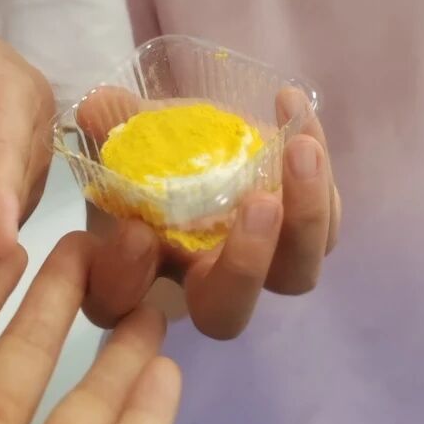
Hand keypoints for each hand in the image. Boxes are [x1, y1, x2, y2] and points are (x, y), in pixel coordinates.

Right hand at [81, 86, 340, 339]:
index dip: (126, 281)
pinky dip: (320, 170)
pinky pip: (326, 220)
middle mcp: (207, 281)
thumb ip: (111, 124)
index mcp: (146, 269)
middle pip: (226, 313)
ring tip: (300, 149)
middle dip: (245, 265)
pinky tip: (300, 115)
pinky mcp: (305, 231)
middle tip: (258, 203)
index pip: (122, 305)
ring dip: (306, 216)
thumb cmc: (157, 146)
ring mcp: (265, 262)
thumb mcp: (128, 132)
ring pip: (296, 275)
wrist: (204, 136)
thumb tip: (98, 109)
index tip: (135, 232)